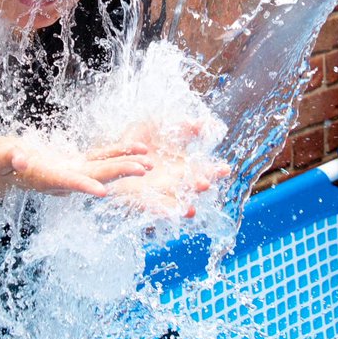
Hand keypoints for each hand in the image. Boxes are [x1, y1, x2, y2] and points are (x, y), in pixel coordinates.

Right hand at [0, 136, 153, 198]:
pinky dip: (120, 153)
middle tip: (143, 169)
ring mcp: (72, 171)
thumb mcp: (0, 155)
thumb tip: (20, 158)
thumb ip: (9, 157)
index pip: (68, 182)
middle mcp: (63, 178)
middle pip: (94, 177)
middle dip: (118, 172)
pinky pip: (102, 157)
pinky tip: (138, 149)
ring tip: (149, 162)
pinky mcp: (77, 163)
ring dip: (126, 165)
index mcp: (45, 178)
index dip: (84, 186)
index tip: (103, 191)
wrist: (3, 167)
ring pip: (103, 168)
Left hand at [105, 120, 229, 218]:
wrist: (112, 151)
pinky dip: (162, 211)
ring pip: (172, 199)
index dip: (213, 170)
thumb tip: (207, 123)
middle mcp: (171, 180)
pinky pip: (151, 207)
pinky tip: (169, 214)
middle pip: (188, 186)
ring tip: (191, 210)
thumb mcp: (162, 126)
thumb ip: (184, 126)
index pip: (200, 169)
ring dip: (180, 204)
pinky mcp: (138, 198)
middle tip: (207, 184)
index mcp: (179, 166)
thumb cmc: (139, 139)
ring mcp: (156, 191)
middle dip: (197, 186)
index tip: (225, 168)